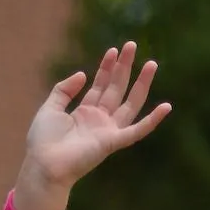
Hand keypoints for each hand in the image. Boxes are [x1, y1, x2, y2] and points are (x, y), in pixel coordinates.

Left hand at [27, 42, 170, 187]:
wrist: (43, 165)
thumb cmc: (43, 141)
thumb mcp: (50, 108)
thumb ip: (64, 90)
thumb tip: (83, 74)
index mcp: (84, 113)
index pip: (100, 86)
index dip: (106, 68)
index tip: (113, 50)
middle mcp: (98, 121)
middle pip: (116, 89)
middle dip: (124, 67)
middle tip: (131, 45)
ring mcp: (107, 131)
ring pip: (130, 104)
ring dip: (142, 85)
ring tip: (152, 64)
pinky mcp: (112, 142)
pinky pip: (137, 131)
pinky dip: (152, 121)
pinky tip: (166, 107)